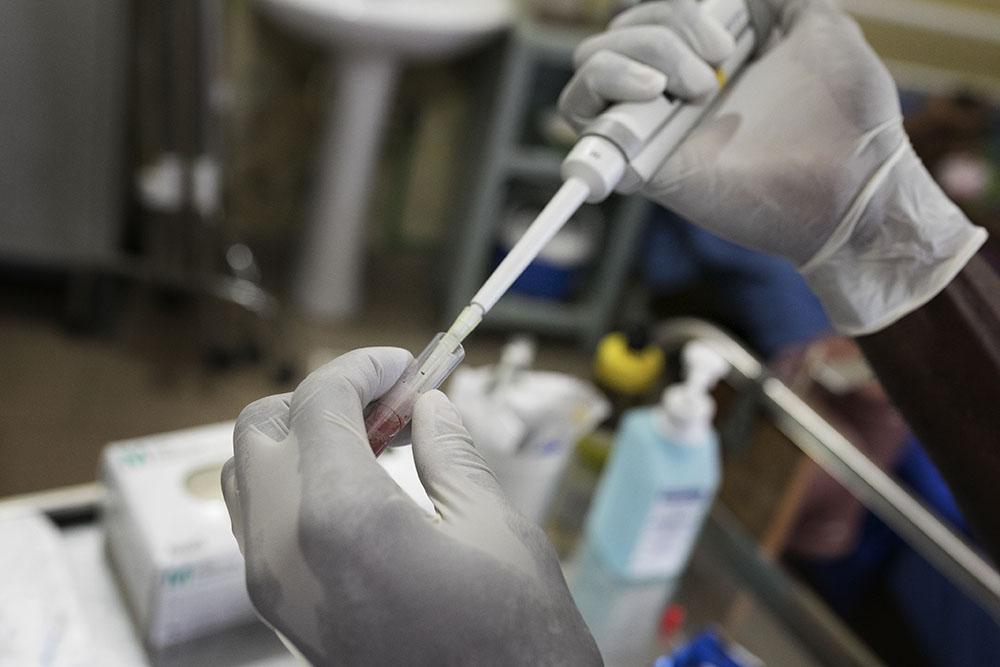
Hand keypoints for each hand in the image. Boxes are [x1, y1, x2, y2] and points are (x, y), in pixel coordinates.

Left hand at [221, 348, 599, 665]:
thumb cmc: (510, 637)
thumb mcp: (491, 524)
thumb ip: (448, 450)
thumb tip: (429, 405)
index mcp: (338, 517)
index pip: (318, 401)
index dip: (362, 367)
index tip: (403, 363)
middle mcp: (282, 548)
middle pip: (261, 429)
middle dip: (319, 396)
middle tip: (387, 398)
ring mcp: (272, 585)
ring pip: (249, 475)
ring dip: (301, 437)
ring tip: (375, 439)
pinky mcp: (281, 611)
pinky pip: (261, 521)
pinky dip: (296, 482)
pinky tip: (359, 484)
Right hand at [559, 0, 985, 334]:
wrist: (854, 185)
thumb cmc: (849, 115)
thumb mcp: (820, 27)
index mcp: (709, 55)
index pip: (652, 11)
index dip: (673, 4)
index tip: (727, 28)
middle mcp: (673, 88)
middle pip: (621, 28)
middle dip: (667, 24)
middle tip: (720, 60)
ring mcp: (654, 125)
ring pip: (592, 62)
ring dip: (640, 53)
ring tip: (699, 88)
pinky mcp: (641, 164)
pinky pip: (582, 116)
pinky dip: (604, 85)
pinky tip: (654, 93)